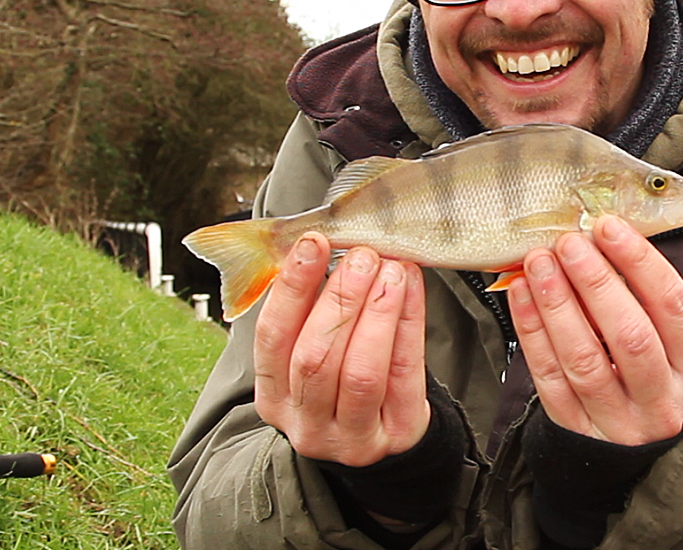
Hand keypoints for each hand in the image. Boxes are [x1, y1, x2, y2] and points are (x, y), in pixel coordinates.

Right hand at [253, 232, 429, 466]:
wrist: (385, 431)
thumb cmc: (342, 378)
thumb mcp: (311, 351)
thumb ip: (310, 310)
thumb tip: (325, 245)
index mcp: (273, 398)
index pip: (271, 339)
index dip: (291, 289)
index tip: (312, 244)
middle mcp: (305, 425)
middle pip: (315, 358)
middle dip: (340, 299)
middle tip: (362, 255)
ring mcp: (351, 438)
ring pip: (361, 371)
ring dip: (377, 311)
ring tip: (391, 269)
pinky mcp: (397, 435)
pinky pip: (404, 374)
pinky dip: (409, 323)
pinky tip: (410, 288)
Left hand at [507, 215, 682, 445]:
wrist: (627, 459)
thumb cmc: (644, 385)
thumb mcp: (663, 350)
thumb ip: (641, 302)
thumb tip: (600, 239)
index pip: (673, 306)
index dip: (640, 262)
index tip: (609, 227)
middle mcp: (660, 399)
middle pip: (629, 335)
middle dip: (596, 282)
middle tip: (569, 243)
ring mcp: (618, 421)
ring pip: (584, 359)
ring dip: (557, 304)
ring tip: (539, 263)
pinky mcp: (576, 431)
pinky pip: (549, 379)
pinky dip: (532, 332)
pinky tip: (522, 296)